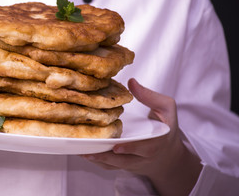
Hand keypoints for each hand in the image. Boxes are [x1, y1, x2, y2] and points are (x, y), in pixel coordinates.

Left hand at [82, 78, 201, 195]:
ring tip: (80, 152)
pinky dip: (96, 162)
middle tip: (88, 151)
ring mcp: (132, 164)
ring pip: (114, 166)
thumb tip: (131, 82)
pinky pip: (109, 167)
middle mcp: (143, 157)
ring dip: (97, 160)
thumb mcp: (166, 108)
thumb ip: (150, 96)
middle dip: (106, 157)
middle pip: (124, 161)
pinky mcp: (123, 166)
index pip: (144, 148)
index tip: (117, 147)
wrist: (168, 154)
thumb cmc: (166, 127)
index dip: (130, 148)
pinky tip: (82, 152)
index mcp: (156, 142)